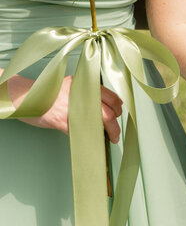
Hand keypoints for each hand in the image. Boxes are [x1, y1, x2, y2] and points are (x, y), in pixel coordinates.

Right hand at [9, 74, 123, 142]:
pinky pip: (81, 131)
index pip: (111, 97)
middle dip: (115, 126)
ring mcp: (73, 108)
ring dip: (106, 133)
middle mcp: (81, 95)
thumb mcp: (72, 86)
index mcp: (84, 85)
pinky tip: (90, 139)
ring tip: (109, 138)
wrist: (26, 96)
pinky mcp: (63, 120)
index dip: (118, 108)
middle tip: (115, 133)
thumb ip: (87, 94)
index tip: (119, 114)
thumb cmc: (48, 93)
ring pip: (98, 124)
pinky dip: (88, 137)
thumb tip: (103, 107)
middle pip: (108, 113)